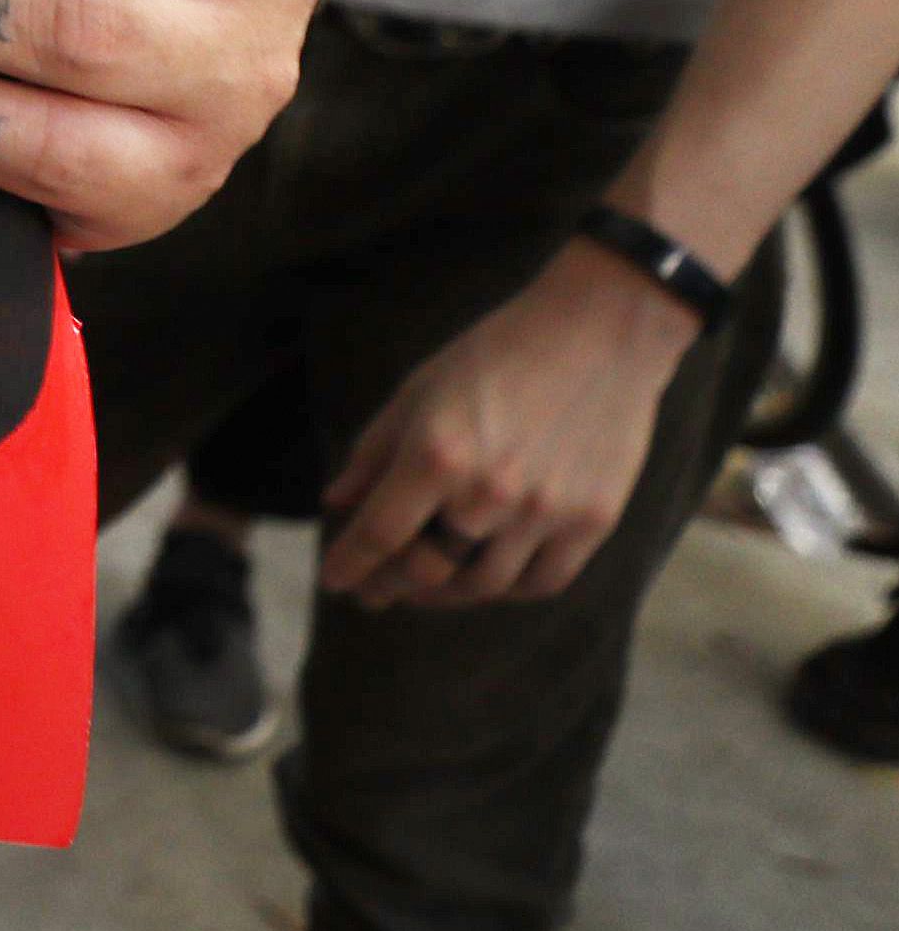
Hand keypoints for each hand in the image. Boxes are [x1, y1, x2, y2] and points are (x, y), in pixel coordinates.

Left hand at [318, 242, 708, 605]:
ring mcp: (544, 512)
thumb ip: (375, 453)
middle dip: (391, 585)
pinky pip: (543, 581)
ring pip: (484, 584)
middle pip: (427, 569)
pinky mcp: (593, 521)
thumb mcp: (417, 391)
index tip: (333, 582)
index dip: (349, 565)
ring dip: (446, 594)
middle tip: (375, 591)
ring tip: (425, 589)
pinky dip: (507, 589)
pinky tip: (486, 578)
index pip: (378, 534)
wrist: (597, 336)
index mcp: (435, 455)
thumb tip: (337, 504)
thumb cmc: (494, 356)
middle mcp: (488, 493)